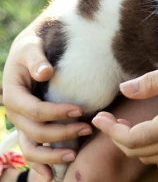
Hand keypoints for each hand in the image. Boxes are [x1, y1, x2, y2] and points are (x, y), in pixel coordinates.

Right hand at [3, 27, 90, 180]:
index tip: (79, 110)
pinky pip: (31, 150)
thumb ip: (36, 59)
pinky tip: (51, 175)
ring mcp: (21, 122)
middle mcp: (15, 112)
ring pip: (31, 147)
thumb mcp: (31, 46)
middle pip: (36, 132)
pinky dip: (40, 164)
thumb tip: (45, 73)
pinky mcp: (29, 126)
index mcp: (13, 94)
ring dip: (51, 155)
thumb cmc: (33, 46)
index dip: (56, 113)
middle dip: (61, 134)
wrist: (31, 49)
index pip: (35, 110)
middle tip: (87, 129)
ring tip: (74, 156)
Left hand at [91, 60, 157, 167]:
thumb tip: (124, 89)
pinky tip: (153, 131)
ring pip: (153, 157)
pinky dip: (153, 149)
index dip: (111, 130)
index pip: (132, 139)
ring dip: (135, 144)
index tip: (100, 117)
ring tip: (127, 124)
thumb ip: (150, 82)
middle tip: (110, 119)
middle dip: (119, 137)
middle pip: (139, 151)